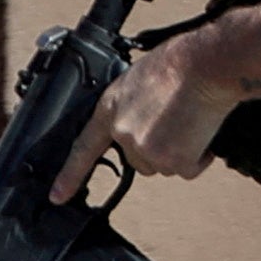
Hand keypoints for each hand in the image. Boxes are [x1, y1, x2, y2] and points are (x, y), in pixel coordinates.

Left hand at [59, 40, 234, 200]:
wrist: (202, 66)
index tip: (58, 195)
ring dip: (179, 151)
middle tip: (175, 119)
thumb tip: (142, 122)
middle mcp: (122, 133)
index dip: (70, 175)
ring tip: (188, 119)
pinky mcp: (171, 160)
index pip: (83, 148)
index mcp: (109, 110)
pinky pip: (189, 169)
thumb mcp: (137, 81)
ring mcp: (145, 149)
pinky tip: (201, 130)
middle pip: (138, 160)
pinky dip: (199, 157)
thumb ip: (130, 108)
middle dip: (157, 148)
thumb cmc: (177, 65)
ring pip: (164, 165)